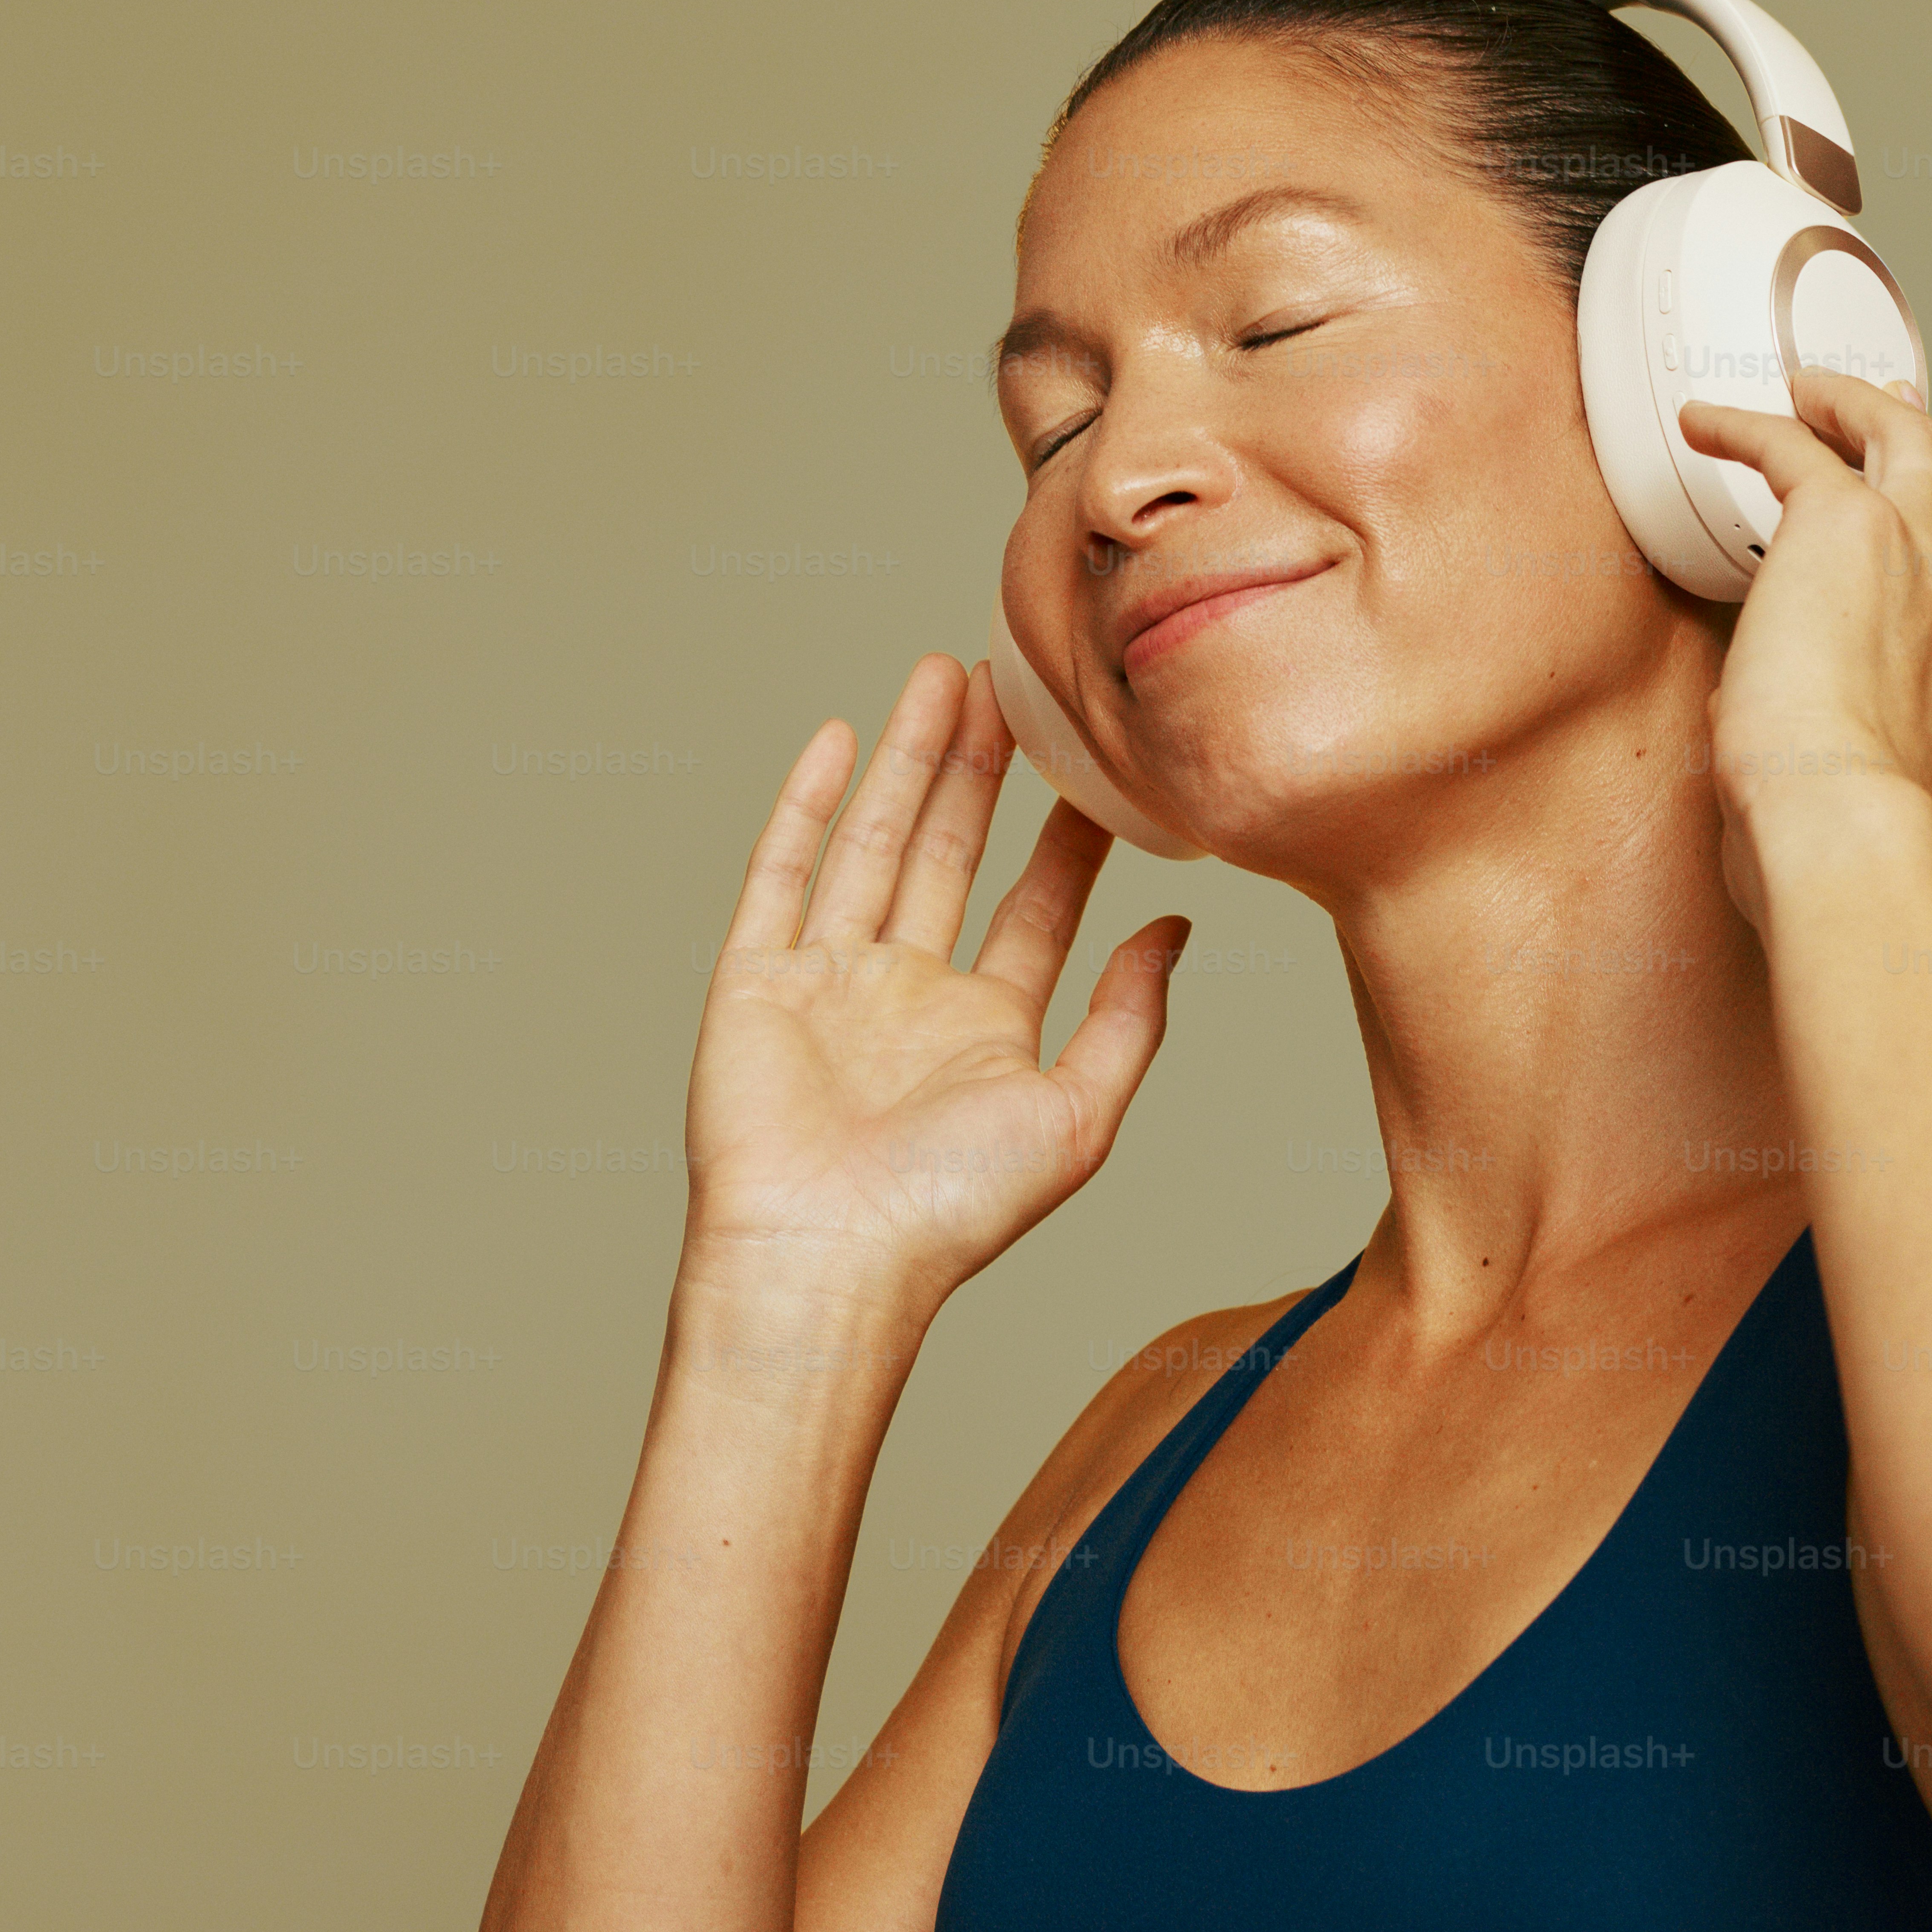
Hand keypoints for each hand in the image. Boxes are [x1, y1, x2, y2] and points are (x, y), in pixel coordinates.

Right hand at [680, 653, 1188, 1301]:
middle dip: (983, 769)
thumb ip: (1130, 1019)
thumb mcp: (1079, 1113)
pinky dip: (808, 803)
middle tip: (1013, 684)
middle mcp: (909, 994)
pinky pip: (783, 871)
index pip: (1036, 905)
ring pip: (877, 842)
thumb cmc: (953, 1211)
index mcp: (986, 1027)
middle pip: (953, 853)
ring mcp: (829, 980)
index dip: (1067, 835)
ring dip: (909, 758)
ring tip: (944, 675)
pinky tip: (839, 736)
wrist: (829, 1256)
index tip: (1097, 766)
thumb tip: (1175, 930)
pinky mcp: (756, 979)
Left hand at [1676, 367, 1931, 921]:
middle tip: (1879, 413)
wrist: (1837, 819)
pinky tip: (1703, 421)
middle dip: (1917, 449)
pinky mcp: (1847, 522)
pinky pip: (1796, 443)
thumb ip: (1806, 741)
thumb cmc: (1825, 832)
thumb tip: (1746, 715)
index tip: (1881, 550)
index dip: (1912, 565)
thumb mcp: (1837, 784)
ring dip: (1854, 406)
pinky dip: (1748, 423)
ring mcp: (1915, 558)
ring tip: (1802, 392)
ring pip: (1908, 438)